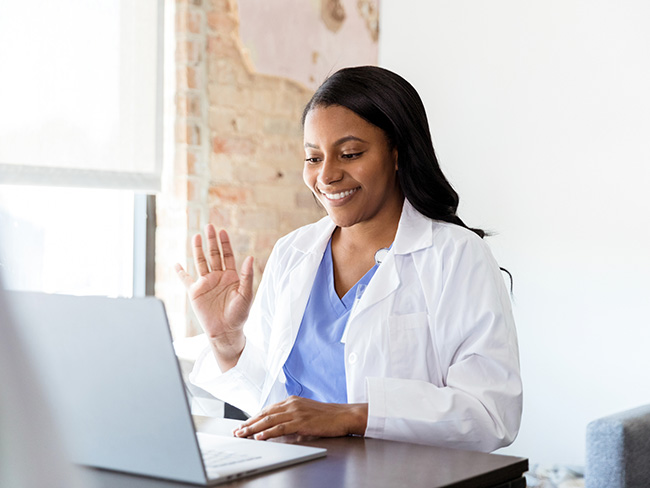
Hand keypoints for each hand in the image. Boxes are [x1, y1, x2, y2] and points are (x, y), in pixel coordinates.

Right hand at [175, 226, 253, 369]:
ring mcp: (206, 284)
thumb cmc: (239, 315)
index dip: (225, 243)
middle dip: (211, 241)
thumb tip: (250, 257)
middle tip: (210, 226)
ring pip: (200, 262)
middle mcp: (218, 277)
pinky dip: (180, 272)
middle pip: (213, 254)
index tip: (222, 231)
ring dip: (198, 249)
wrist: (226, 331)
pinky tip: (176, 264)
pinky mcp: (195, 292)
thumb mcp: (246, 294)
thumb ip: (247, 276)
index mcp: (231, 276)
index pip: (227, 255)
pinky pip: (186, 280)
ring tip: (196, 236)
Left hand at [232, 396, 367, 440]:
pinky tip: (259, 436)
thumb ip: (292, 418)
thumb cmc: (327, 416)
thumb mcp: (306, 413)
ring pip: (269, 420)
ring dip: (253, 428)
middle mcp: (292, 404)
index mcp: (292, 401)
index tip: (244, 424)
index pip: (268, 409)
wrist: (343, 415)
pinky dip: (268, 432)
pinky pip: (280, 427)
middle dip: (249, 423)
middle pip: (265, 413)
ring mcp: (296, 412)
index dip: (254, 417)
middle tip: (237, 430)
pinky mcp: (301, 421)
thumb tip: (281, 429)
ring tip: (243, 434)